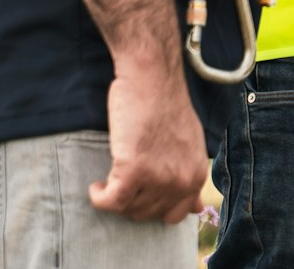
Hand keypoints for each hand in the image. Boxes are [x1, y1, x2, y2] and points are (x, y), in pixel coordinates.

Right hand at [89, 52, 206, 223]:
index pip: (176, 214)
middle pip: (147, 214)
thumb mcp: (190, 144)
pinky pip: (110, 201)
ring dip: (114, 197)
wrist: (153, 79)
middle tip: (121, 180)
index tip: (140, 191)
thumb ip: (190, 175)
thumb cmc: (166, 106)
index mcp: (197, 174)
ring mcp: (160, 177)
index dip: (154, 206)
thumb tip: (196, 209)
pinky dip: (98, 197)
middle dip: (131, 201)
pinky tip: (96, 185)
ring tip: (110, 177)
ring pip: (128, 209)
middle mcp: (182, 180)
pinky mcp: (134, 170)